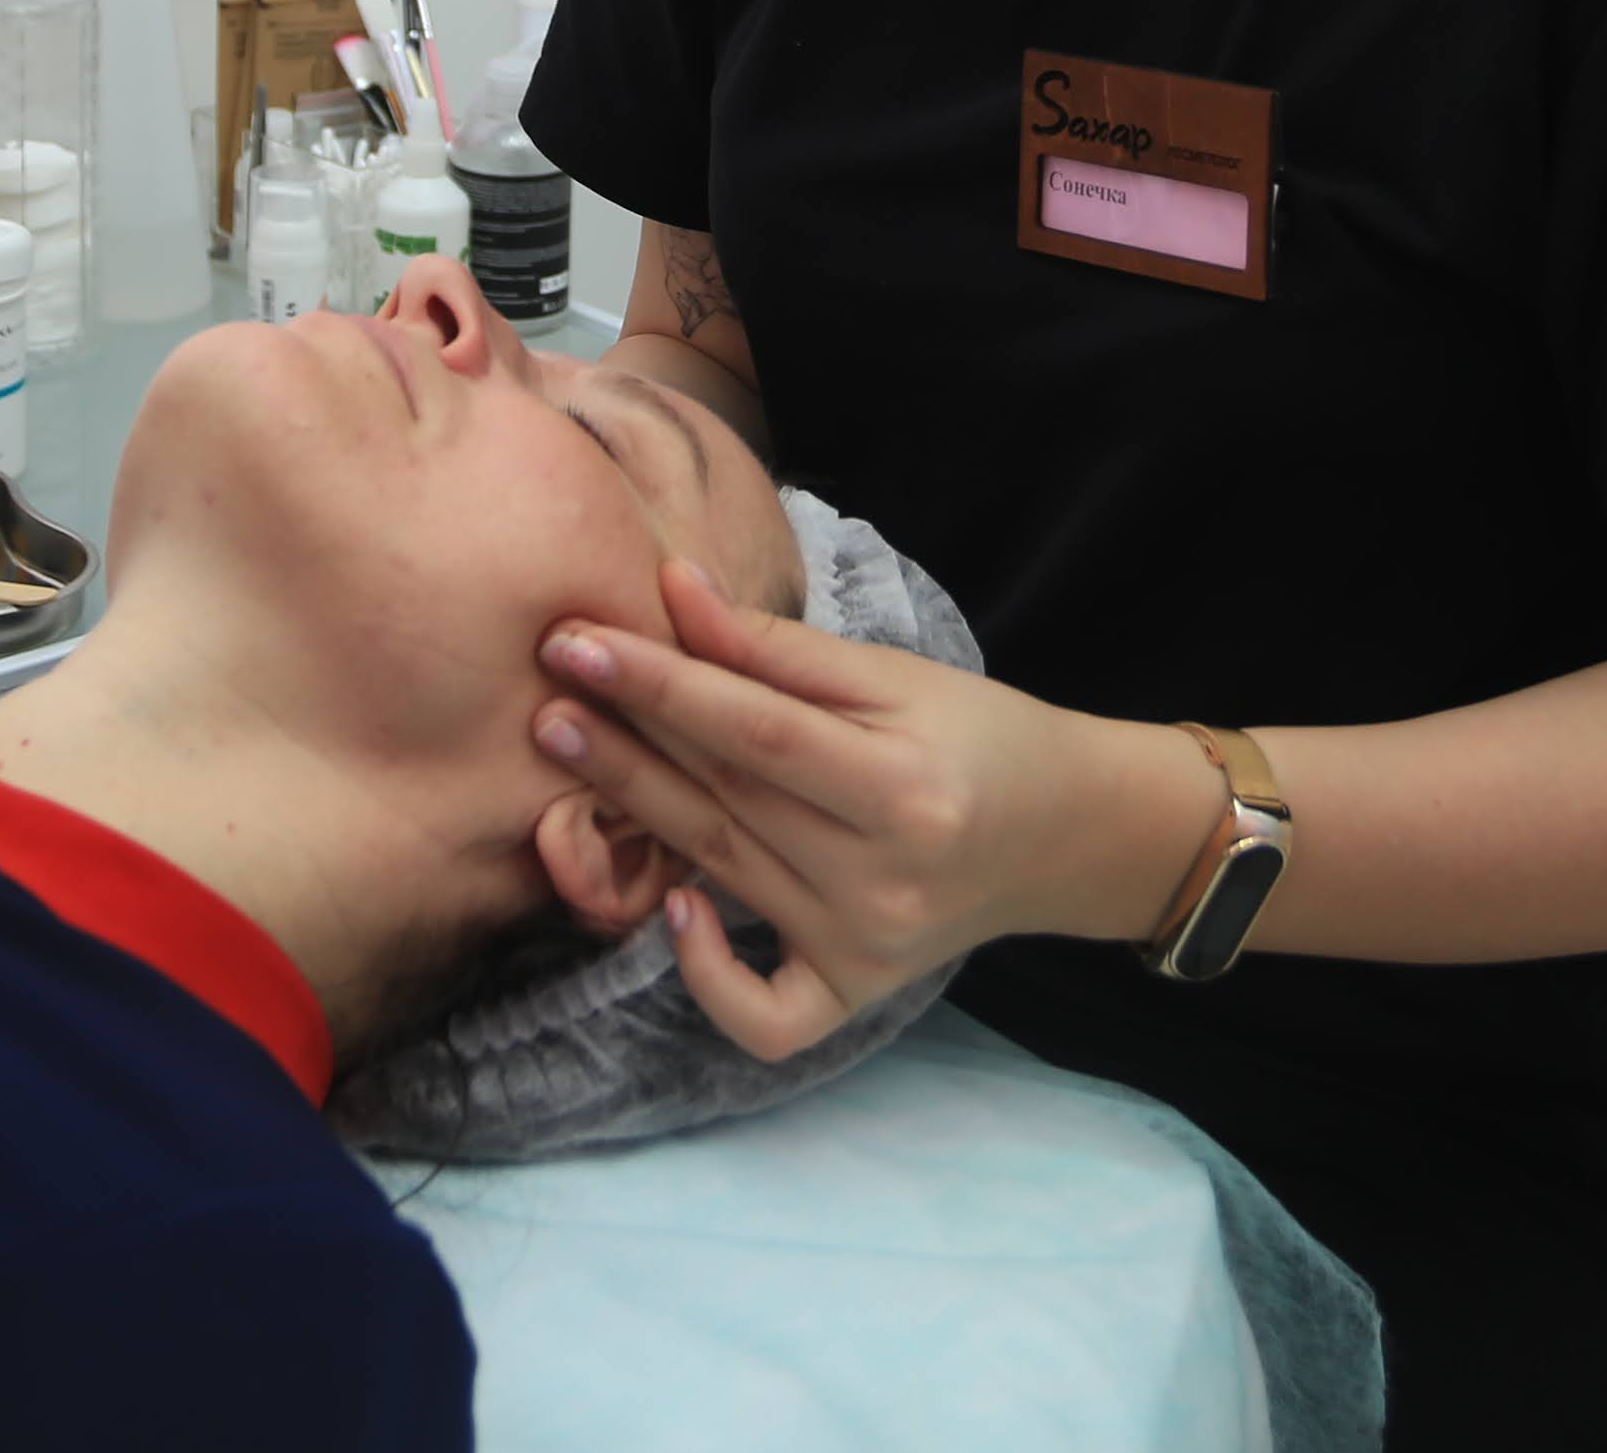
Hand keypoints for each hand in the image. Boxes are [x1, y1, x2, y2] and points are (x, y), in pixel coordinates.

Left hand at [531, 559, 1215, 1057]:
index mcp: (904, 789)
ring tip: (566, 746)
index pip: (754, 733)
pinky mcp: (855, 992)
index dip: (660, 685)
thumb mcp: (893, 676)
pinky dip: (707, 980)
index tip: (578, 641)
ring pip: (722, 872)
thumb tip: (672, 593)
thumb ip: (778, 649)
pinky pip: (763, 1015)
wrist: (1062, 833)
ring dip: (636, 811)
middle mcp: (883, 880)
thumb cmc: (977, 734)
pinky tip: (674, 910)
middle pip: (726, 802)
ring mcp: (865, 947)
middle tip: (544, 690)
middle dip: (625, 742)